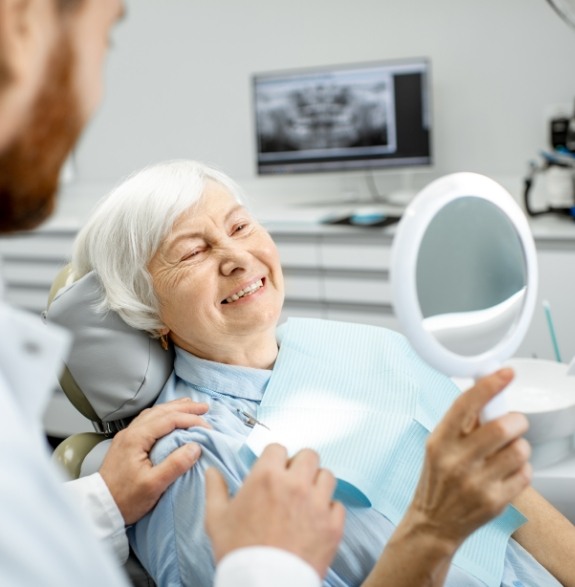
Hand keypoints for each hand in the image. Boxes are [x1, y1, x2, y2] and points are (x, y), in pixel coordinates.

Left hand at [99, 397, 209, 524]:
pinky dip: (163, 415)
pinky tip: (169, 417)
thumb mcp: (153, 485)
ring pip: (154, 413)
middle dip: (185, 407)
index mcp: (136, 438)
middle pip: (161, 411)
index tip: (207, 426)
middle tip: (205, 407)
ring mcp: (127, 436)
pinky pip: (148, 420)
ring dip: (174, 408)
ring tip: (190, 406)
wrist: (99, 509)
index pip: (169, 419)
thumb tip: (195, 447)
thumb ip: (175, 464)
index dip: (190, 419)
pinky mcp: (126, 443)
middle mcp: (130, 432)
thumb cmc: (125, 500)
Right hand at [205, 443, 344, 578]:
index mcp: (267, 476)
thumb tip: (211, 471)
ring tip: (307, 499)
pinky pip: (337, 505)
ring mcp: (317, 503)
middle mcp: (295, 484)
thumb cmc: (238, 552)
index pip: (278, 448)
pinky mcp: (332, 525)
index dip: (275, 459)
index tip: (273, 470)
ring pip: (327, 476)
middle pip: (309, 456)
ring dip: (317, 484)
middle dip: (300, 465)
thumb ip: (215, 489)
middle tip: (293, 481)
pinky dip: (329, 511)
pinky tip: (316, 520)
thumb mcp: (217, 518)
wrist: (262, 585)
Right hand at [408, 368, 531, 550]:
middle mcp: (456, 460)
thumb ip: (461, 422)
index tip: (506, 372)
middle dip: (516, 420)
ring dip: (520, 445)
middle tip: (514, 422)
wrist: (434, 522)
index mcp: (440, 440)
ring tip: (508, 451)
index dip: (489, 385)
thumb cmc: (438, 478)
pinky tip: (506, 471)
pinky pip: (525, 473)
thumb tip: (486, 390)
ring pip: (519, 450)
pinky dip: (522, 468)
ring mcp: (477, 483)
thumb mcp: (438, 444)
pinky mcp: (495, 502)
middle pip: (502, 427)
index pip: (465, 404)